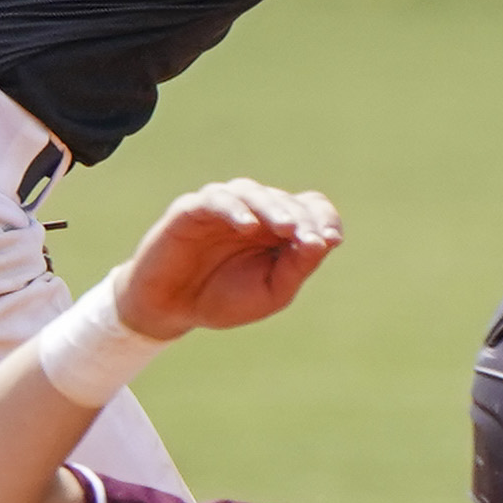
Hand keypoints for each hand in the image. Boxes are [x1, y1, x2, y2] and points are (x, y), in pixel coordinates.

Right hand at [114, 180, 342, 341]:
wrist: (172, 310)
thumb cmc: (224, 299)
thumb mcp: (272, 292)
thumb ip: (297, 267)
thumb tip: (324, 241)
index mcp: (278, 228)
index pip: (310, 208)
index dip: (323, 219)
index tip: (331, 240)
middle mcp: (253, 210)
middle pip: (285, 200)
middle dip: (302, 219)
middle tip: (311, 240)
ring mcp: (222, 206)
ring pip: (253, 192)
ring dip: (273, 209)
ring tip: (288, 229)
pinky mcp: (191, 209)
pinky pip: (216, 200)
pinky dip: (235, 210)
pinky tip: (248, 226)